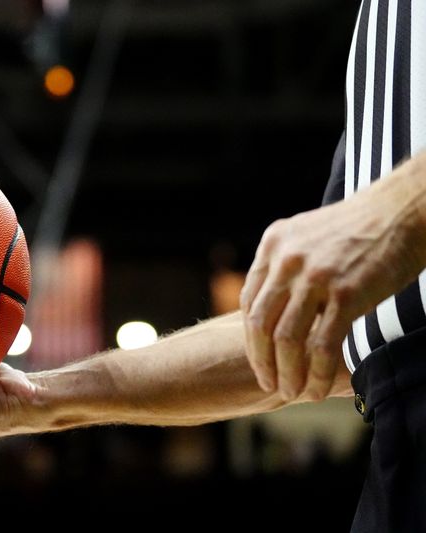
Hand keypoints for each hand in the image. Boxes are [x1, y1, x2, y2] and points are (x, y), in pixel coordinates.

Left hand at [240, 177, 425, 400]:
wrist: (403, 211)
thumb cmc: (359, 230)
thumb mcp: (307, 237)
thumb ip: (286, 267)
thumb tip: (272, 308)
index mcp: (273, 244)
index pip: (250, 302)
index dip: (252, 338)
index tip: (261, 360)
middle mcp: (287, 259)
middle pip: (260, 324)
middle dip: (262, 361)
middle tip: (270, 385)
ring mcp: (315, 276)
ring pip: (286, 339)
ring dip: (287, 374)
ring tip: (292, 393)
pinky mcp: (347, 293)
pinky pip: (322, 345)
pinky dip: (315, 373)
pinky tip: (316, 389)